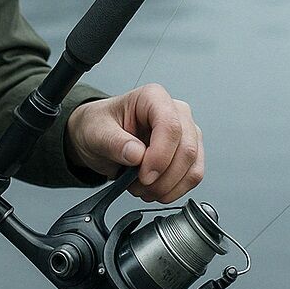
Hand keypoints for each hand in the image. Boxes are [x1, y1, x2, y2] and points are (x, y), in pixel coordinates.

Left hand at [64, 83, 203, 202]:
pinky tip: (152, 188)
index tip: (143, 176)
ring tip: (141, 187)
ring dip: (167, 187)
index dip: (160, 156)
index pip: (170, 126)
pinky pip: (193, 177)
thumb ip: (114, 142)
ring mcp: (186, 133)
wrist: (100, 138)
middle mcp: (175, 112)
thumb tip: (137, 155)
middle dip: (163, 177)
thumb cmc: (99, 126)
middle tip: (139, 185)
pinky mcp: (189, 154)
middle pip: (187, 150)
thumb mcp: (96, 132)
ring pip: (192, 168)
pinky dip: (173, 190)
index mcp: (152, 97)